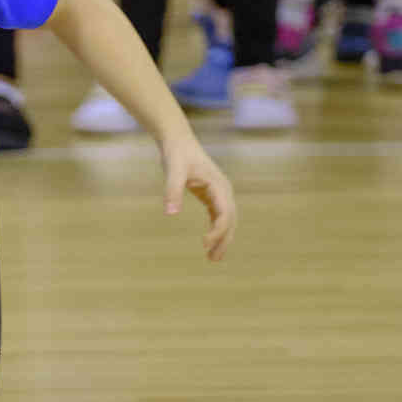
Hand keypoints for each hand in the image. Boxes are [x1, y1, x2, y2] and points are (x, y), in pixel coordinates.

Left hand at [160, 132, 236, 260]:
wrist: (178, 141)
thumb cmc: (177, 154)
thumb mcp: (173, 171)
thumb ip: (172, 191)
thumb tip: (170, 213)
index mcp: (219, 186)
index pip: (225, 213)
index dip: (217, 231)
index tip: (204, 244)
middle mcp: (224, 190)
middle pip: (230, 220)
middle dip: (224, 240)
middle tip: (213, 259)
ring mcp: (219, 193)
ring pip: (226, 220)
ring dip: (222, 239)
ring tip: (213, 259)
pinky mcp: (211, 195)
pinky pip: (218, 216)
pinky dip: (215, 230)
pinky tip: (208, 244)